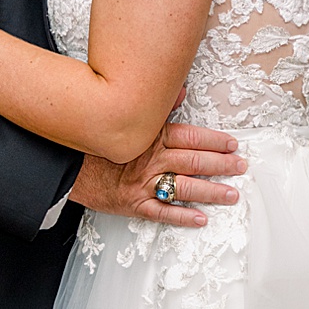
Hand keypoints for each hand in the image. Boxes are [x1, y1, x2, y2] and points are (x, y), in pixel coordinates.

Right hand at [69, 122, 247, 228]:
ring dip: (210, 192)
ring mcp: (144, 185)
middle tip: (240, 167)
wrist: (68, 165)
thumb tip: (180, 89)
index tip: (232, 144)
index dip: (214, 141)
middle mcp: (152, 161)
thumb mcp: (128, 119)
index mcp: (152, 138)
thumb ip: (158, 106)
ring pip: (184, 188)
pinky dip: (182, 217)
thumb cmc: (98, 142)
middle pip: (194, 162)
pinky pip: (162, 213)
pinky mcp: (134, 204)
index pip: (191, 137)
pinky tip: (201, 219)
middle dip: (221, 165)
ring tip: (231, 194)